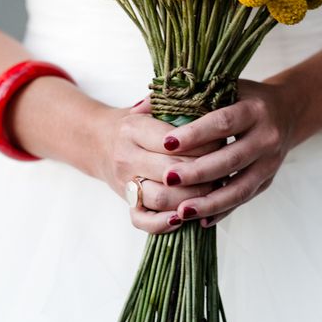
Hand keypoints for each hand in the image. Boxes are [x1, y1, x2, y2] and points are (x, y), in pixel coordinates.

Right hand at [93, 98, 220, 233]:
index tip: (222, 142)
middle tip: (224, 170)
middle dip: (203, 173)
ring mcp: (124, 182)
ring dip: (191, 198)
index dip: (203, 144)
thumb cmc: (134, 123)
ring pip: (160, 198)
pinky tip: (184, 217)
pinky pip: (142, 220)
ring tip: (213, 191)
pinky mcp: (125, 202)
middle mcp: (126, 156)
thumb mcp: (149, 106)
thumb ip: (173, 102)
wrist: (97, 141)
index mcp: (133, 128)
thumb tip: (208, 97)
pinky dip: (163, 223)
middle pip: (171, 171)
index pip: (174, 141)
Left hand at [159, 79, 292, 226]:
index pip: (223, 122)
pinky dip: (222, 210)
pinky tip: (200, 220)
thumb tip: (140, 107)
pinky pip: (244, 199)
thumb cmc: (244, 97)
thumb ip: (184, 97)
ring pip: (240, 187)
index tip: (166, 143)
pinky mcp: (268, 181)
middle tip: (168, 179)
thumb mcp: (222, 88)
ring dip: (210, 201)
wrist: (287, 111)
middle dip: (198, 172)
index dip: (195, 134)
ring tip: (182, 211)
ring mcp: (270, 162)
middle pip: (230, 159)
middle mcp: (267, 137)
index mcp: (254, 109)